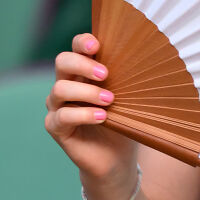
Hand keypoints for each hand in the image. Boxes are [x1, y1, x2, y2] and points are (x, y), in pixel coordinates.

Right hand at [45, 33, 136, 189]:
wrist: (117, 157)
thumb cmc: (124, 120)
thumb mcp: (128, 96)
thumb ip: (126, 77)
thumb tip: (144, 57)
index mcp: (84, 71)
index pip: (76, 47)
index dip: (83, 42)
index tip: (97, 45)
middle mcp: (67, 84)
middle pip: (62, 61)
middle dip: (83, 64)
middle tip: (106, 74)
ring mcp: (58, 105)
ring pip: (59, 89)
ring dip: (87, 93)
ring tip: (110, 100)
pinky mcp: (55, 127)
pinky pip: (62, 116)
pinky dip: (83, 114)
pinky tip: (102, 117)